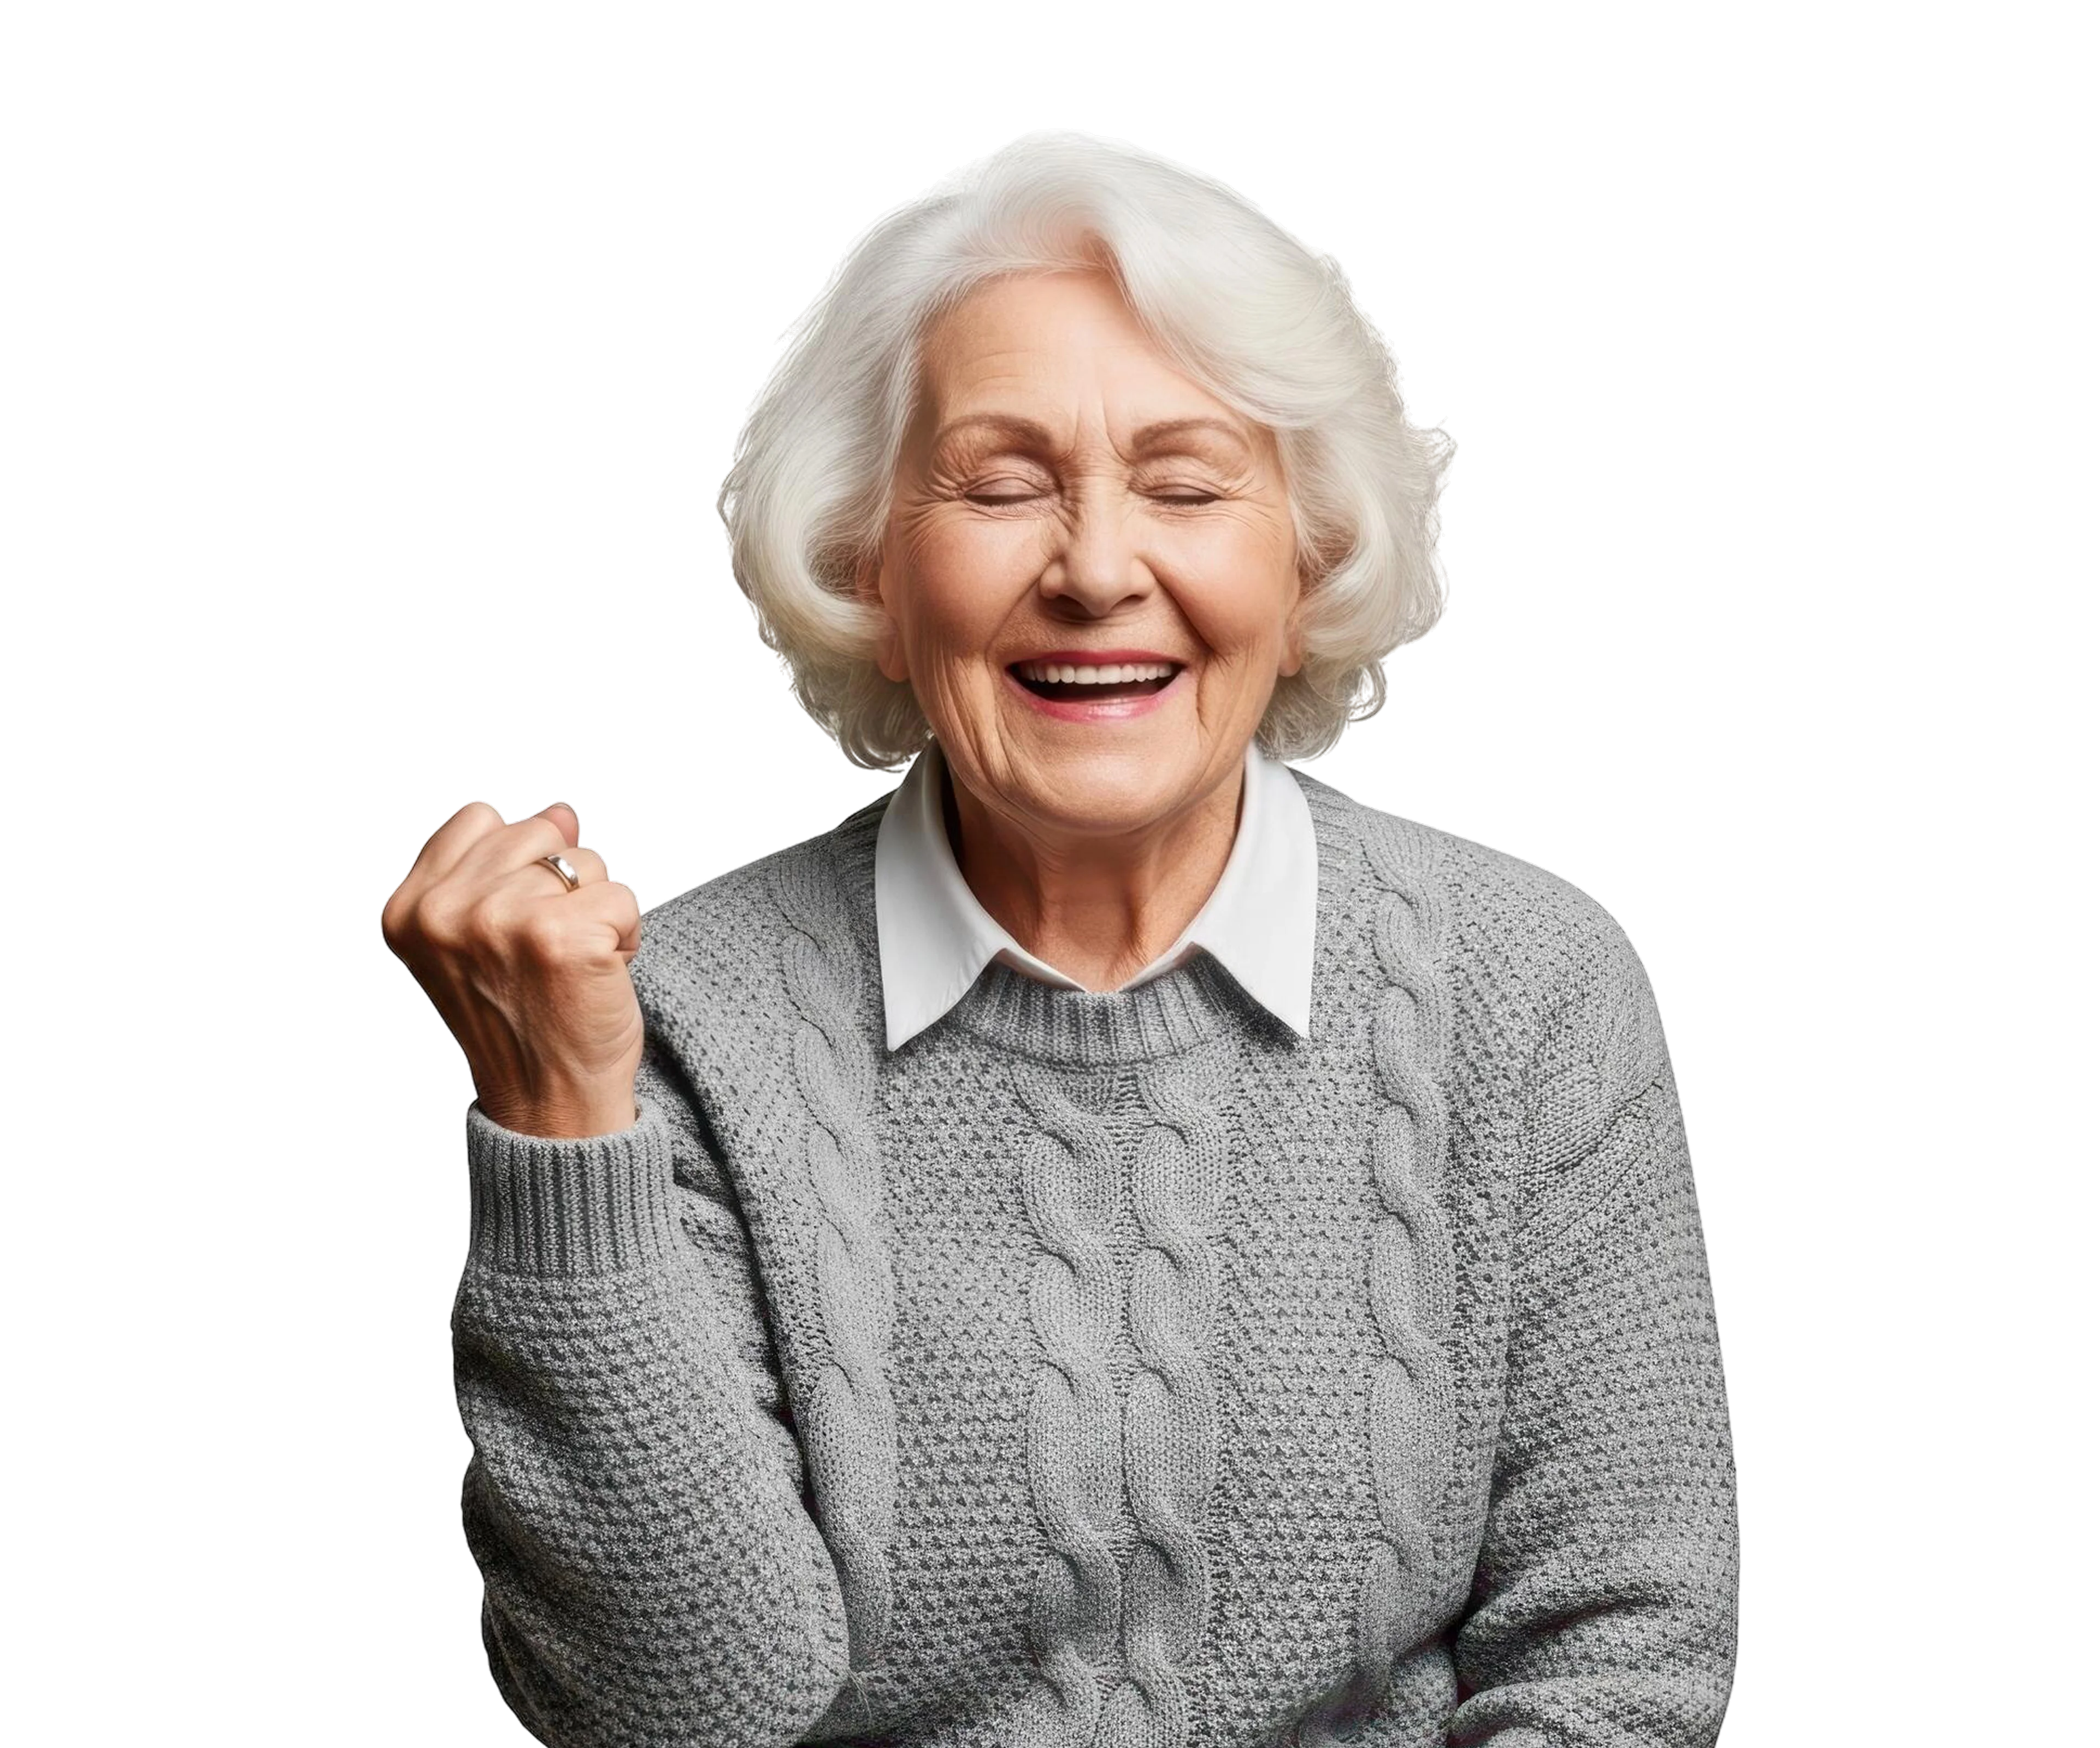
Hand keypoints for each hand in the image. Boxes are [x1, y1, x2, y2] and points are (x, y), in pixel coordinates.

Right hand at [381, 800, 645, 1137]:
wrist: (549, 1101)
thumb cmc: (522, 1017)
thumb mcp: (487, 935)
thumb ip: (508, 864)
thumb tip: (561, 809)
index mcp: (411, 908)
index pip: (480, 818)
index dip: (518, 862)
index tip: (515, 925)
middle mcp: (446, 911)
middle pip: (538, 831)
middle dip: (561, 884)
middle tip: (546, 953)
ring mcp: (501, 920)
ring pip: (587, 861)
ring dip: (596, 911)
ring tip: (570, 967)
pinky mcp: (562, 936)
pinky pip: (623, 896)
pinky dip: (626, 935)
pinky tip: (598, 977)